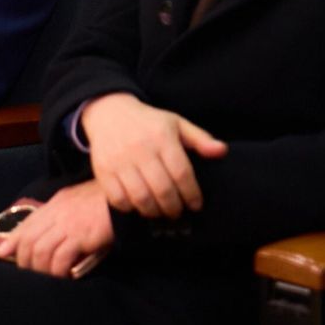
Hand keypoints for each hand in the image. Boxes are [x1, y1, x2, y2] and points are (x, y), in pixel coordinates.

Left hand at [7, 180, 115, 277]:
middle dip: (25, 260)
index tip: (4, 252)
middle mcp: (56, 213)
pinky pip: (60, 257)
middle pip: (29, 240)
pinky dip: (57, 270)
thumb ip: (61, 216)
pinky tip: (62, 277)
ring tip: (46, 279)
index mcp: (55, 204)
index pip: (27, 223)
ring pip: (41, 250)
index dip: (13, 240)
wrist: (125, 200)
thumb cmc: (104, 204)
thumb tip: (48, 235)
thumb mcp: (77, 204)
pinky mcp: (80, 236)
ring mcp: (67, 224)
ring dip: (40, 269)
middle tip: (29, 274)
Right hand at [81, 92, 227, 219]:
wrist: (108, 113)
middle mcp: (139, 149)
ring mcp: (119, 160)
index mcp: (161, 137)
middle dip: (174, 208)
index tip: (196, 205)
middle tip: (178, 212)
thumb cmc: (148, 122)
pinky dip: (129, 208)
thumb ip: (200, 139)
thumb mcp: (176, 124)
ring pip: (140, 197)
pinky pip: (117, 198)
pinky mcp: (103, 169)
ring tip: (160, 212)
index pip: (181, 173)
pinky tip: (138, 206)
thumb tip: (222, 151)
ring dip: (153, 211)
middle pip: (162, 189)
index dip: (191, 194)